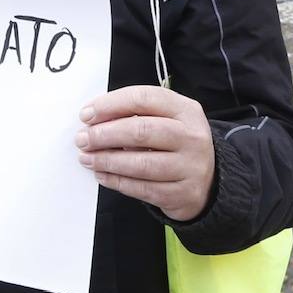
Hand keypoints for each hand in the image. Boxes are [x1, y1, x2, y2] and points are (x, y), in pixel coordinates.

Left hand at [75, 86, 214, 221]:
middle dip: (105, 134)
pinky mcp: (182, 194)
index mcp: (186, 110)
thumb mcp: (165, 120)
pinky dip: (117, 181)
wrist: (210, 181)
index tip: (86, 114)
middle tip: (82, 139)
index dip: (111, 104)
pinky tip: (101, 175)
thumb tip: (93, 120)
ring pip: (141, 164)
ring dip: (107, 160)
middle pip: (141, 130)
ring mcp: (190, 167)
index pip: (144, 98)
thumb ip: (135, 115)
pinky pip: (142, 189)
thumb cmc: (175, 143)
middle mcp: (192, 137)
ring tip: (86, 158)